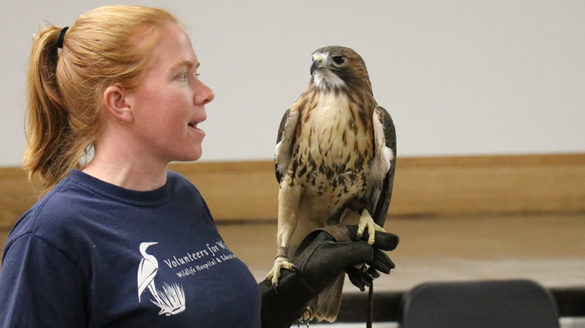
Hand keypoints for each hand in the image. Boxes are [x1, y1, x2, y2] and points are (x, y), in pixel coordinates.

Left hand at [259, 225, 398, 327]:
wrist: (294, 288)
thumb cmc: (313, 269)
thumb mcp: (338, 256)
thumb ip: (359, 250)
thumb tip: (375, 251)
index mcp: (334, 232)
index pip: (362, 231)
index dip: (378, 237)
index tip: (394, 243)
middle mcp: (334, 240)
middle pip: (362, 245)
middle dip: (376, 257)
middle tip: (388, 268)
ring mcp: (332, 254)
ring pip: (357, 257)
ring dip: (368, 267)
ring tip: (376, 276)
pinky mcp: (330, 266)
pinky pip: (350, 267)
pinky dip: (358, 274)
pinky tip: (362, 282)